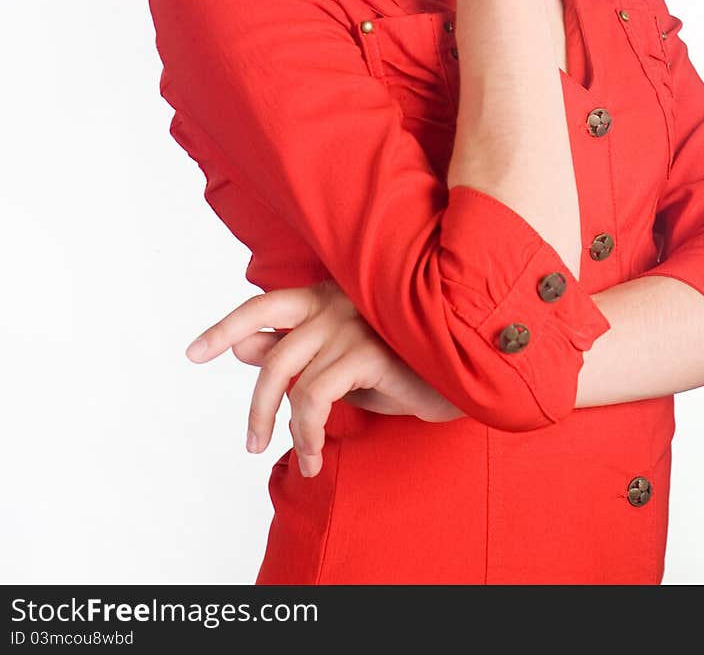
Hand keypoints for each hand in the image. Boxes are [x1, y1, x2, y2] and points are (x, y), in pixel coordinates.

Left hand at [185, 281, 464, 477]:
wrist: (459, 372)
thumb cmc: (399, 365)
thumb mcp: (339, 362)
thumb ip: (295, 351)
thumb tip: (242, 347)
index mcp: (324, 296)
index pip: (263, 304)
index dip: (225, 328)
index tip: (193, 353)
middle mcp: (335, 301)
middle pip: (272, 355)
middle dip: (257, 406)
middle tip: (254, 444)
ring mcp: (352, 322)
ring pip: (292, 382)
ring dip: (291, 431)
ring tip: (306, 459)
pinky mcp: (369, 350)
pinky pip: (316, 398)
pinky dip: (310, 434)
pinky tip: (319, 455)